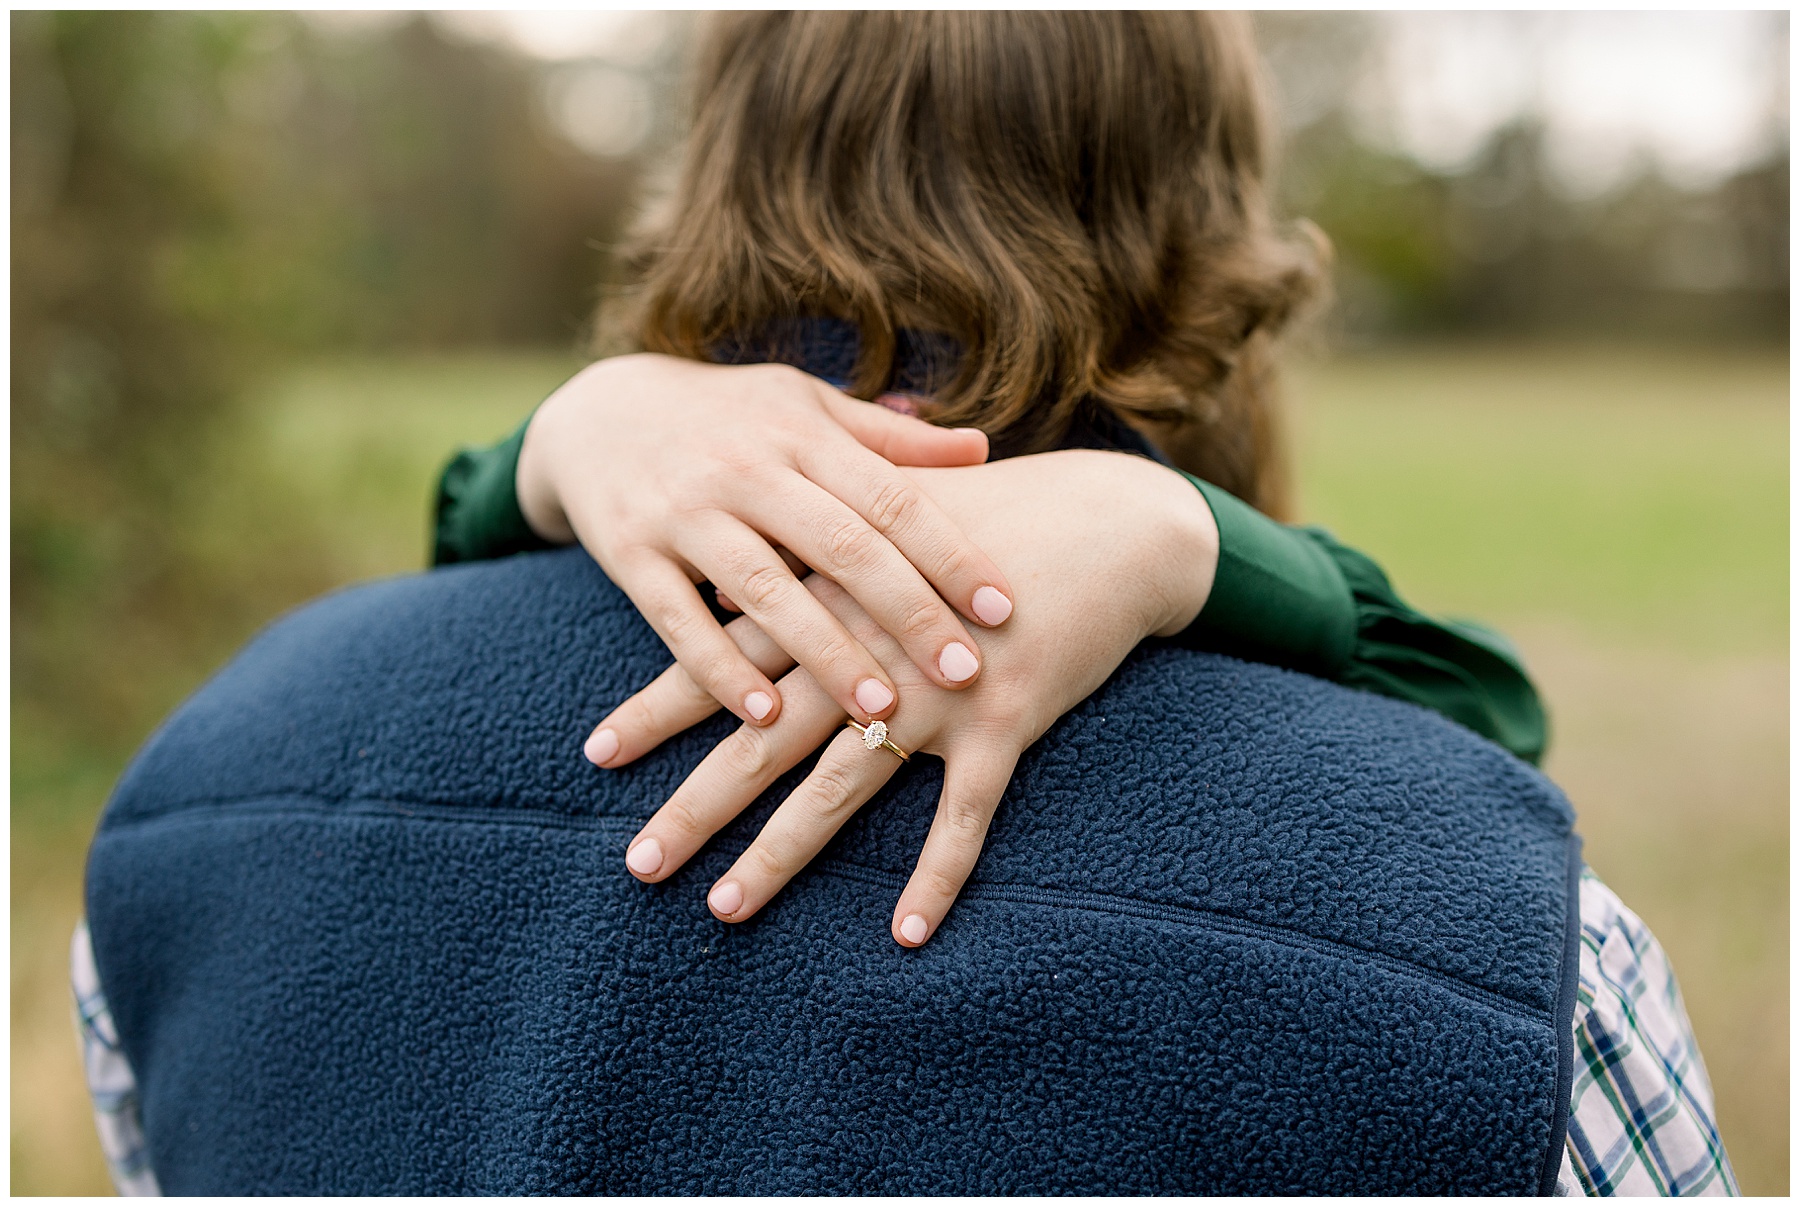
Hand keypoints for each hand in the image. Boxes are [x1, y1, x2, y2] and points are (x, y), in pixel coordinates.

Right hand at [516, 355, 1016, 743]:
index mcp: (801, 434)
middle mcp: (746, 470)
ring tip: (882, 713)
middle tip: (967, 674)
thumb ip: (886, 439)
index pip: (891, 496)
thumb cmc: (727, 416)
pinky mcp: (628, 554)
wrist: (595, 411)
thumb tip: (984, 448)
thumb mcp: (802, 407)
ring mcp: (684, 513)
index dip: (950, 553)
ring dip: (827, 654)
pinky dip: (718, 670)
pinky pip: (677, 620)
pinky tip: (763, 714)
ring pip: (765, 591)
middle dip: (908, 614)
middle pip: (841, 547)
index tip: (1003, 608)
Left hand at [594, 451, 1220, 944]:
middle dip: (695, 805)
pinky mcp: (1005, 721)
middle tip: (636, 864)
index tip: (595, 751)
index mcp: (836, 595)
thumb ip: (822, 545)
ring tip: (722, 908)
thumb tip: (747, 562)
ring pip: (841, 788)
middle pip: (763, 738)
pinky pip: (964, 815)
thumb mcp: (896, 515)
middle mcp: (869, 648)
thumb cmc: (998, 516)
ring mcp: (936, 690)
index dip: (660, 707)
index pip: (728, 660)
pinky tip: (907, 936)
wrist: (1109, 520)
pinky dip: (937, 876)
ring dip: (779, 855)